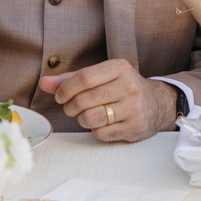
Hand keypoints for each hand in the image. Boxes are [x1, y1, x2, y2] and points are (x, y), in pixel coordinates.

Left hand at [38, 60, 178, 142]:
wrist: (157, 104)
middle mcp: (128, 86)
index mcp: (119, 68)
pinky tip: (102, 124)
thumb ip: (72, 79)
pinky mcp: (134, 127)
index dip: (65, 88)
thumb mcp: (102, 76)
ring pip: (91, 118)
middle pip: (84, 99)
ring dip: (82, 120)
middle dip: (70, 107)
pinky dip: (96, 130)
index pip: (84, 77)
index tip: (59, 95)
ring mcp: (133, 108)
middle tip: (72, 107)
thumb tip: (44, 83)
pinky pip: (101, 133)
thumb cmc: (121, 87)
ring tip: (86, 116)